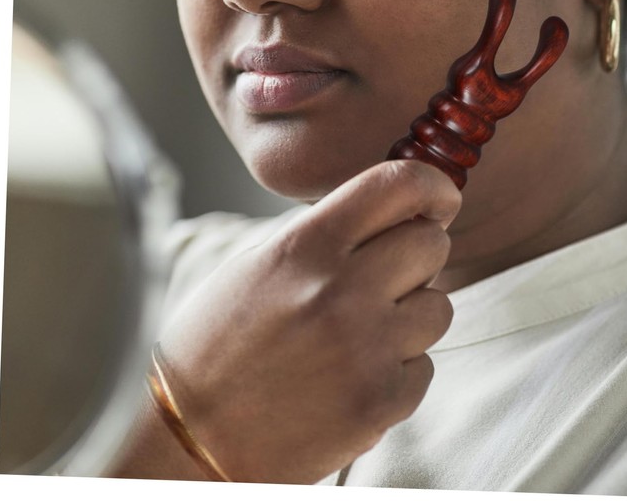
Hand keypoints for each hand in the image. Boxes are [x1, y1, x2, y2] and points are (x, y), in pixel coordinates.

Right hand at [155, 159, 460, 482]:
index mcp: (304, 246)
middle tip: (393, 273)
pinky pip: (424, 366)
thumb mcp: (260, 265)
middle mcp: (339, 290)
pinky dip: (398, 370)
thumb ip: (328, 234)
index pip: (395, 185)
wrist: (186, 441)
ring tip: (363, 332)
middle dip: (421, 255)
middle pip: (432, 243)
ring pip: (439, 306)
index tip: (439, 199)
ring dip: (412, 315)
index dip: (431, 184)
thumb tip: (396, 213)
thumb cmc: (217, 345)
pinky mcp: (379, 403)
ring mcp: (364, 349)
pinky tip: (353, 376)